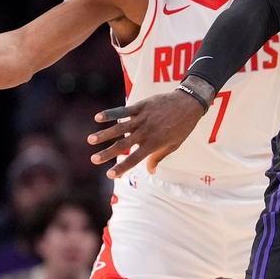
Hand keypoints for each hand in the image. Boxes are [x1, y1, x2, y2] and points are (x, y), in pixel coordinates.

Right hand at [88, 90, 204, 177]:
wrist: (188, 103)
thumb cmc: (182, 127)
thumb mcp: (173, 145)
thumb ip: (159, 157)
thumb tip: (151, 171)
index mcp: (154, 144)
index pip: (135, 159)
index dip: (121, 168)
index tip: (109, 175)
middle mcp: (146, 132)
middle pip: (123, 145)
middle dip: (107, 153)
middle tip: (93, 160)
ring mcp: (142, 118)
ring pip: (120, 128)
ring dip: (104, 134)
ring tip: (91, 140)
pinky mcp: (141, 106)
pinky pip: (123, 110)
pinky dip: (111, 114)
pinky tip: (98, 117)